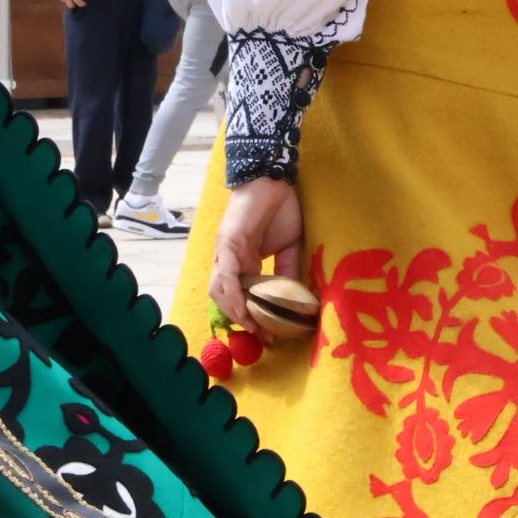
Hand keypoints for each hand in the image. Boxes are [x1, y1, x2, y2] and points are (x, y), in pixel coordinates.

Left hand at [207, 177, 305, 342]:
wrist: (275, 180)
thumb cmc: (282, 208)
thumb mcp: (290, 246)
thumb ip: (288, 270)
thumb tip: (296, 296)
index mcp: (244, 262)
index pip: (242, 295)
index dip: (253, 316)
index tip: (270, 335)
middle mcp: (230, 260)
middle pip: (227, 298)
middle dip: (243, 320)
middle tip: (263, 337)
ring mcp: (226, 252)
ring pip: (221, 289)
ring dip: (235, 311)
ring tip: (252, 327)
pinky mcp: (228, 243)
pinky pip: (226, 273)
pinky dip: (232, 292)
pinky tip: (243, 308)